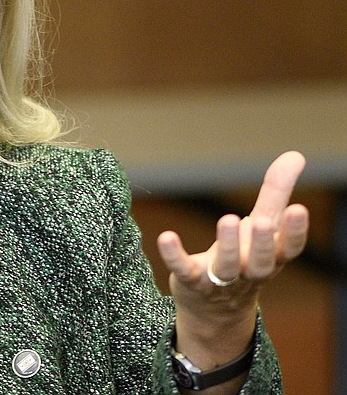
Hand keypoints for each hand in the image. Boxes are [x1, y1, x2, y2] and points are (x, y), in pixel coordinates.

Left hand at [156, 151, 308, 369]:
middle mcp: (249, 272)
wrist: (215, 309)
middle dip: (262, 244)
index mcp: (271, 259)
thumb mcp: (262, 225)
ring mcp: (221, 281)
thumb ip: (276, 192)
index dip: (295, 232)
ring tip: (227, 220)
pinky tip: (166, 237)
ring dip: (227, 246)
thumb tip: (297, 155)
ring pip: (226, 268)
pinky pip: (183, 271)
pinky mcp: (192, 282)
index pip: (289, 248)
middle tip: (261, 222)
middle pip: (260, 263)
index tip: (298, 209)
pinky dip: (175, 256)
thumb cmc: (244, 257)